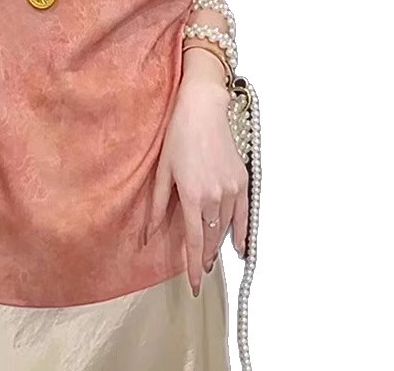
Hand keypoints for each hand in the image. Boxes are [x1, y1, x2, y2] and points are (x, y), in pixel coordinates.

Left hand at [144, 75, 248, 296]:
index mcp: (193, 195)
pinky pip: (244, 215)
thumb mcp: (163, 170)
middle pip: (211, 237)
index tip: (194, 284)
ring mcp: (232, 189)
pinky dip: (241, 232)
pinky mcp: (242, 180)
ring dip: (218, 245)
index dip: (192, 265)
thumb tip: (149, 234)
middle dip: (205, 257)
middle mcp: (216, 196)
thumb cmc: (178, 135)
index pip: (193, 240)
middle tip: (200, 273)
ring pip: (226, 228)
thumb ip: (158, 205)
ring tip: (211, 259)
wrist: (203, 109)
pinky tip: (238, 247)